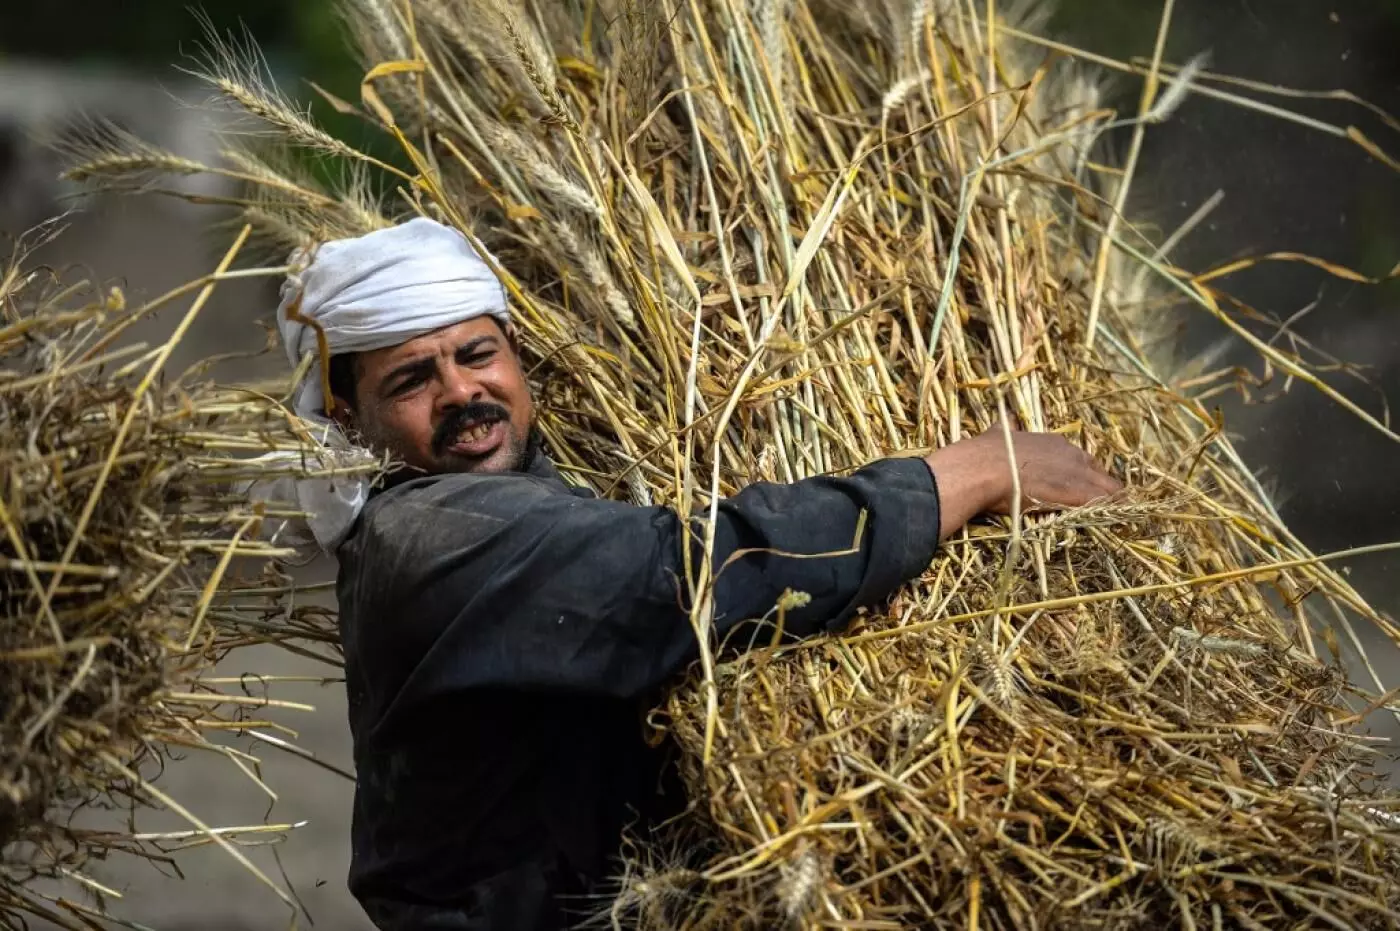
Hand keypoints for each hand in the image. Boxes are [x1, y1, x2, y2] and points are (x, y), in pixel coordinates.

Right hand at [924, 423, 1122, 539]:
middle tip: (1097, 504)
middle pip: (1098, 473)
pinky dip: (1110, 511)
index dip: (1081, 474)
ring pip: (1108, 489)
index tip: (1077, 486)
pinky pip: (1104, 503)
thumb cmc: (986, 455)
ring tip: (1114, 515)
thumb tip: (1006, 419)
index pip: (1080, 460)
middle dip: (1099, 487)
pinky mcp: (1078, 493)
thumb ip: (1006, 429)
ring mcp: (1077, 474)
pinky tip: (1113, 521)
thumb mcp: (999, 434)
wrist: (983, 469)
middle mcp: (1071, 454)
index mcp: (1054, 442)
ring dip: (1110, 502)